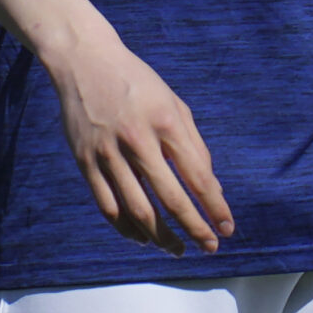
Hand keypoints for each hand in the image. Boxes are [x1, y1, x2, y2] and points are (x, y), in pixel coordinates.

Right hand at [45, 32, 234, 254]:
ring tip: (177, 249)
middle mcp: (138, 139)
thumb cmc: (138, 83)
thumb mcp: (174, 103)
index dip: (214, 206)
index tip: (226, 228)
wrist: (85, 62)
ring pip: (136, 210)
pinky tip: (142, 237)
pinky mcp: (85, 162)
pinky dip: (126, 228)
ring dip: (160, 237)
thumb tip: (208, 186)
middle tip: (208, 247)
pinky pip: (108, 206)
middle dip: (193, 228)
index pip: (196, 175)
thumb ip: (193, 144)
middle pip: (169, 198)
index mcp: (166, 121)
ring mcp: (108, 153)